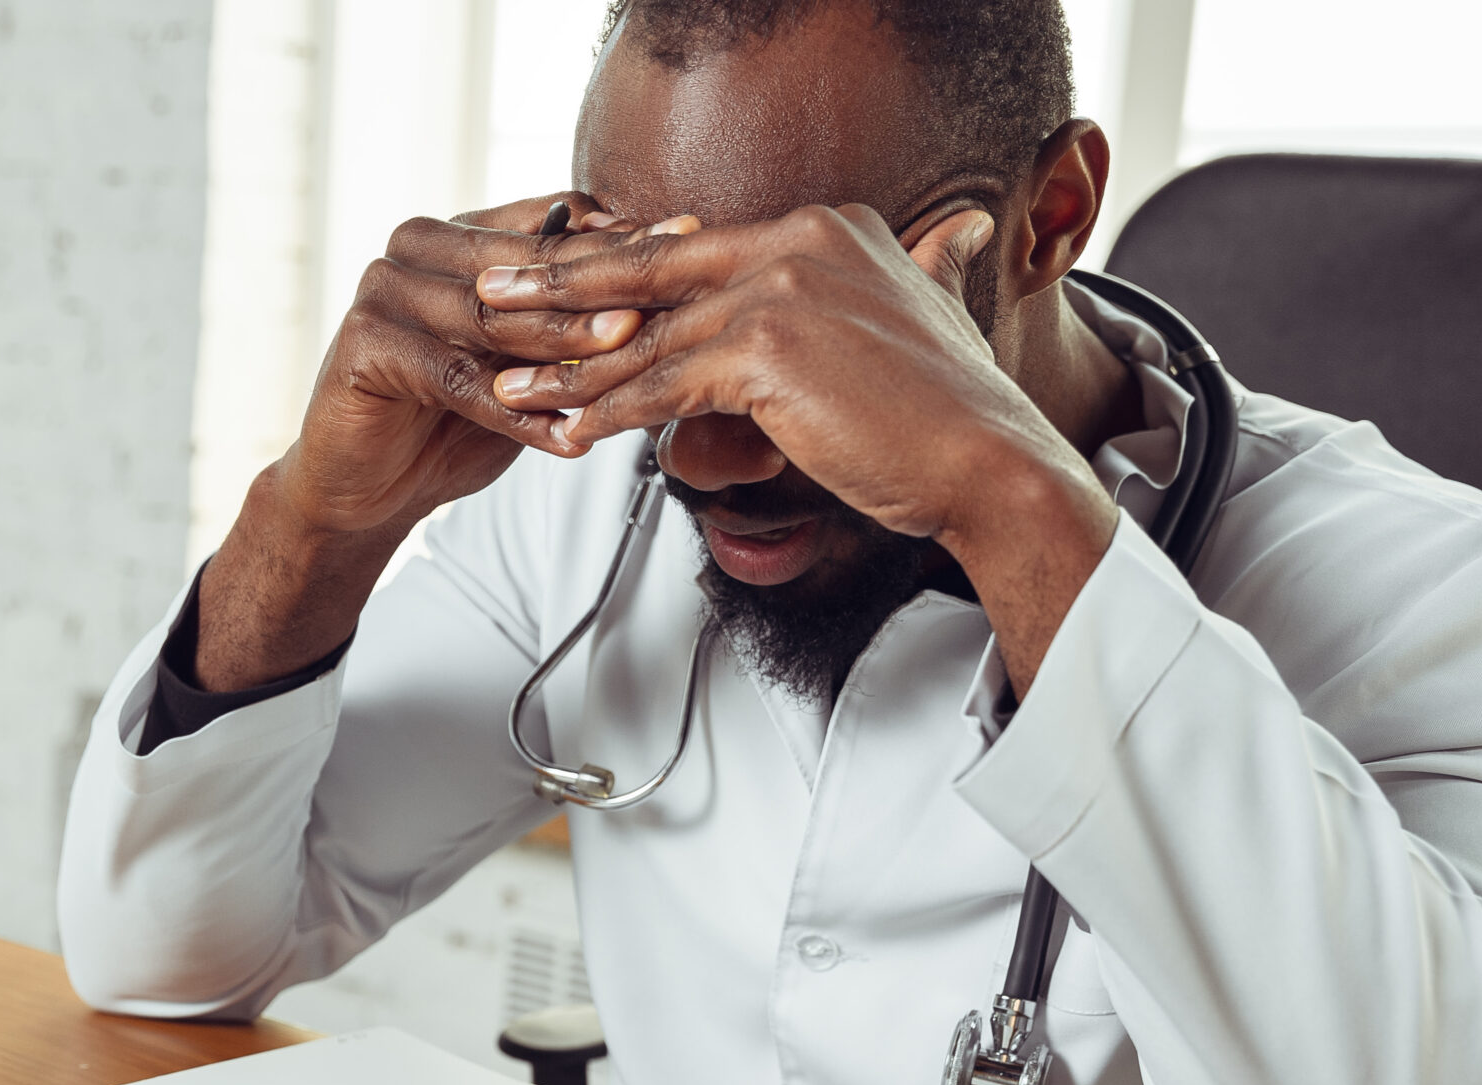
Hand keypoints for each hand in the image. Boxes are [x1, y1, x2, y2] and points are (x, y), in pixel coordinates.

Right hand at [197, 195, 692, 689]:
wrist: (364, 487)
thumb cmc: (449, 421)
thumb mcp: (524, 363)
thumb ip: (569, 323)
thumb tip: (669, 292)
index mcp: (461, 235)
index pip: (554, 222)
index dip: (625, 237)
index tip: (693, 246)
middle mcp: (419, 247)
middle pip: (529, 263)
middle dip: (606, 282)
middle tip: (672, 292)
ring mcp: (386, 289)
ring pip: (496, 318)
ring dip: (566, 340)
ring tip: (629, 352)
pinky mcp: (365, 344)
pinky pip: (457, 378)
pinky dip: (515, 412)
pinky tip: (566, 437)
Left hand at [476, 205, 1118, 690]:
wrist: (989, 463)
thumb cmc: (950, 414)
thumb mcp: (929, 314)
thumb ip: (923, 266)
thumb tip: (951, 236)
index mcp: (824, 225)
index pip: (694, 248)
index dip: (621, 269)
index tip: (562, 278)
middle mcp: (798, 240)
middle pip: (651, 273)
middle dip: (561, 290)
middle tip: (492, 300)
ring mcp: (779, 289)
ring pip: (648, 336)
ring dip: (570, 369)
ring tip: (510, 389)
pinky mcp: (764, 351)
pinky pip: (662, 385)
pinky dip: (609, 413)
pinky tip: (567, 433)